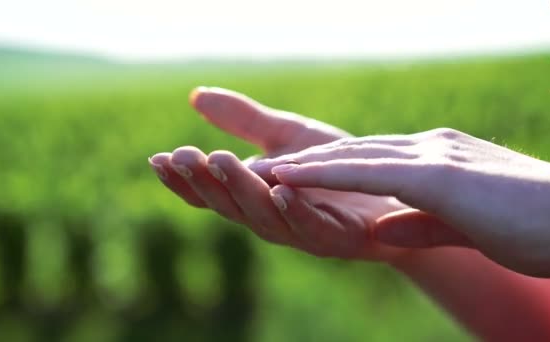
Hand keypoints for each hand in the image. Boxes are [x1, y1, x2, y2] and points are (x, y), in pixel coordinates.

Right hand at [148, 87, 414, 259]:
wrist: (392, 192)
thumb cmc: (337, 169)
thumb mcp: (287, 136)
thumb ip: (245, 121)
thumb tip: (196, 96)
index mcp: (255, 195)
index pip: (210, 191)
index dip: (183, 180)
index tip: (156, 158)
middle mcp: (271, 218)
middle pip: (228, 204)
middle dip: (203, 182)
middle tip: (182, 156)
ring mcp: (302, 231)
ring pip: (262, 215)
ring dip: (239, 190)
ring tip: (219, 161)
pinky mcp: (337, 238)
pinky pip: (311, 226)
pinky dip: (293, 209)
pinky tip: (280, 188)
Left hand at [252, 128, 549, 276]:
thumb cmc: (537, 228)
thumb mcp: (468, 226)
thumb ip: (421, 223)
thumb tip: (379, 228)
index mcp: (438, 159)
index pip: (371, 159)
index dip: (328, 166)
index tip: (292, 174)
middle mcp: (431, 148)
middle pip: (354, 151)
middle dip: (306, 160)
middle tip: (259, 165)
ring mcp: (434, 157)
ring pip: (352, 156)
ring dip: (303, 164)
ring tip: (256, 167)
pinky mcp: (439, 176)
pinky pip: (367, 172)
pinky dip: (324, 174)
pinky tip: (290, 176)